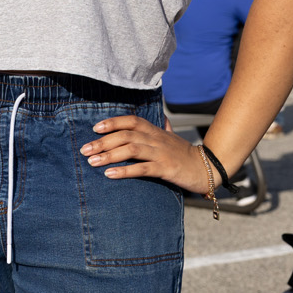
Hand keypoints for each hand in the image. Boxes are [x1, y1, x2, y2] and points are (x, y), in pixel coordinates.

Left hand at [80, 113, 212, 193]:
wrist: (208, 168)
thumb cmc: (185, 154)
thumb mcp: (172, 138)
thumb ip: (163, 128)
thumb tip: (160, 118)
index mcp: (155, 131)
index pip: (131, 121)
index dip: (112, 122)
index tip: (95, 128)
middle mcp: (156, 139)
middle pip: (125, 135)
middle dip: (102, 142)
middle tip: (84, 150)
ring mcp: (161, 153)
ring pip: (131, 149)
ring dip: (109, 155)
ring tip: (92, 161)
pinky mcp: (166, 169)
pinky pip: (142, 168)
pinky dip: (124, 171)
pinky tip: (110, 174)